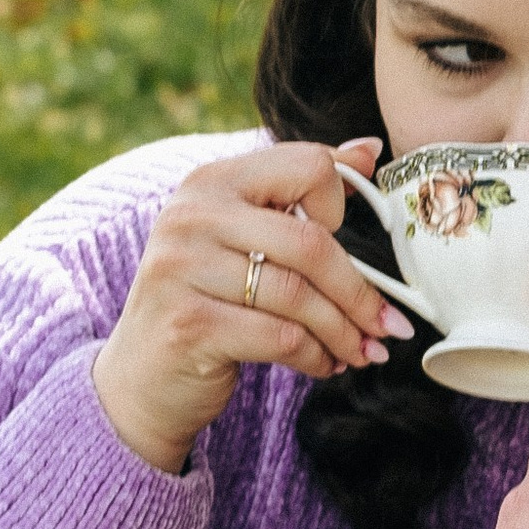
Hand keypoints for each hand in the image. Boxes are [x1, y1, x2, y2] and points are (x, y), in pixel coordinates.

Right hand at [92, 137, 414, 473]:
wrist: (140, 380)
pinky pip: (281, 339)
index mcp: (211, 181)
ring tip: (362, 352)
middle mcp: (191, 215)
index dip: (339, 207)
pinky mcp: (189, 325)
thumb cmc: (205, 303)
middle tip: (388, 325)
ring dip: (343, 332)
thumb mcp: (242, 238)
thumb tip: (369, 148)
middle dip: (360, 292)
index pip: (307, 166)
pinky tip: (325, 365)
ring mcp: (183, 269)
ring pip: (299, 297)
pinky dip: (316, 357)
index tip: (347, 246)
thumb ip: (298, 192)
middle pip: (310, 243)